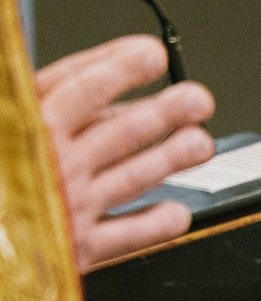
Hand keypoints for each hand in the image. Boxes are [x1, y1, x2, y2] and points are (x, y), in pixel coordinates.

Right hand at [37, 35, 214, 268]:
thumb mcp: (2, 122)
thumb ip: (30, 102)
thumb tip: (83, 78)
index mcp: (23, 124)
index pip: (79, 86)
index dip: (120, 67)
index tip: (152, 53)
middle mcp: (51, 162)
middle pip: (119, 130)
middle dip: (164, 112)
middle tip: (197, 100)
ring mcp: (68, 204)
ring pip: (132, 175)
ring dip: (171, 158)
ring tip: (200, 143)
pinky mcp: (77, 247)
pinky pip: (128, 235)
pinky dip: (157, 224)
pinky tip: (179, 212)